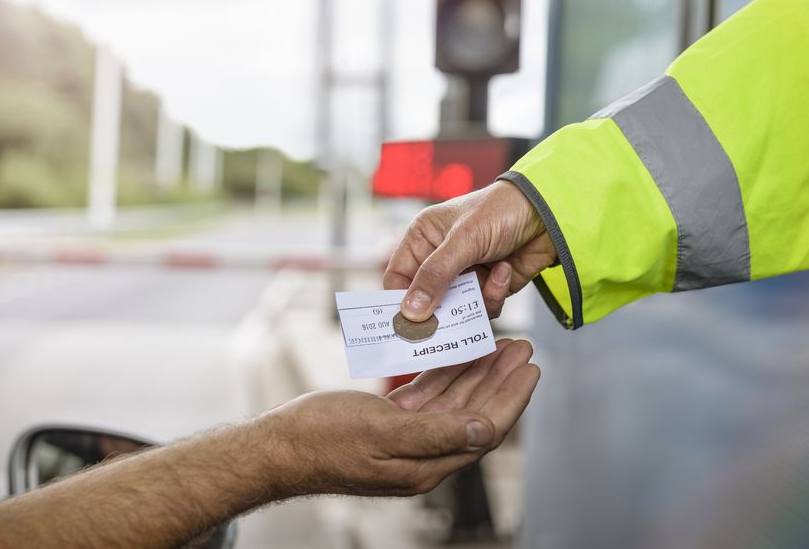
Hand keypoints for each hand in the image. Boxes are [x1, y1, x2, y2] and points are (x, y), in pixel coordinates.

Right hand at [261, 338, 539, 496]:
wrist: (278, 447)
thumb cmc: (322, 439)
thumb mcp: (380, 431)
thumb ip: (435, 433)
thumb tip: (484, 430)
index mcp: (426, 464)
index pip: (484, 429)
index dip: (510, 398)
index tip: (530, 369)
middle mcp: (422, 455)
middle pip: (475, 413)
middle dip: (500, 380)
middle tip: (521, 348)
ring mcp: (406, 440)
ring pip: (454, 403)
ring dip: (477, 374)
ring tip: (499, 345)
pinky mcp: (389, 425)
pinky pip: (427, 398)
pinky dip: (444, 375)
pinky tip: (454, 355)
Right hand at [384, 180, 555, 320]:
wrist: (549, 213)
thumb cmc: (500, 211)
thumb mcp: (463, 241)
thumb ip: (435, 275)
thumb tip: (409, 312)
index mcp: (423, 239)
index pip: (399, 278)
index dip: (400, 301)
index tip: (407, 324)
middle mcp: (440, 258)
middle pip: (426, 299)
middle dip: (441, 310)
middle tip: (448, 323)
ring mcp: (465, 274)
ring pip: (456, 308)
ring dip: (474, 301)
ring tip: (489, 279)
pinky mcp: (489, 286)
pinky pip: (482, 308)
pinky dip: (494, 294)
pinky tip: (505, 270)